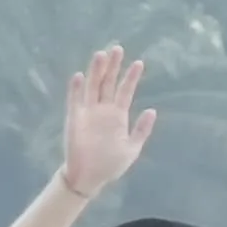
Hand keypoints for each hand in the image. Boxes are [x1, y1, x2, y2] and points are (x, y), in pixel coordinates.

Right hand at [61, 45, 156, 198]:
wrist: (90, 177)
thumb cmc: (111, 164)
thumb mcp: (132, 148)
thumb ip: (141, 130)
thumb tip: (152, 111)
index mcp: (118, 115)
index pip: (125, 91)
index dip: (131, 77)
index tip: (139, 63)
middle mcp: (103, 109)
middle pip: (108, 83)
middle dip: (113, 66)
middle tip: (118, 49)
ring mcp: (88, 112)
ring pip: (93, 87)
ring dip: (96, 71)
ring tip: (101, 55)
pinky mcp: (74, 118)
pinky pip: (75, 101)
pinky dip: (76, 89)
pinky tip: (80, 76)